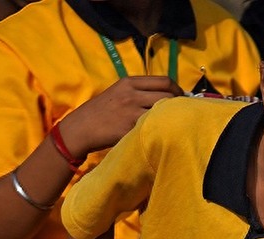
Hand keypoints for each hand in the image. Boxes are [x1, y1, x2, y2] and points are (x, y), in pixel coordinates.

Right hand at [59, 76, 180, 155]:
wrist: (80, 128)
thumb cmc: (101, 112)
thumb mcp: (118, 93)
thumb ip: (140, 91)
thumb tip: (168, 95)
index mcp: (129, 82)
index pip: (164, 80)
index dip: (177, 89)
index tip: (182, 98)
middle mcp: (131, 94)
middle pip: (168, 95)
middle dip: (179, 104)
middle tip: (182, 113)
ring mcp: (131, 111)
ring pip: (164, 111)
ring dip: (173, 117)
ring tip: (174, 123)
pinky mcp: (131, 128)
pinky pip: (154, 127)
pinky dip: (162, 129)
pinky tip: (163, 133)